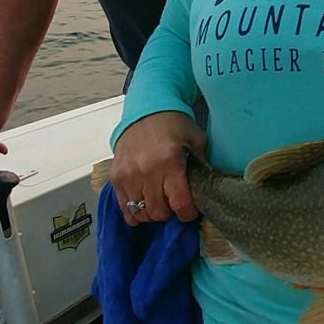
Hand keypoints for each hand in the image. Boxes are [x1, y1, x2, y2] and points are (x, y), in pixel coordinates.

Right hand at [111, 111, 205, 225]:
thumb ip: (203, 166)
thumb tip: (207, 192)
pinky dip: (135, 212)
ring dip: (153, 213)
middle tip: (174, 203)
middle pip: (159, 212)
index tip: (191, 210)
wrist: (146, 110)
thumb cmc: (174, 124)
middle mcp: (147, 171)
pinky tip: (144, 204)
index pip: (180, 204)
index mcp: (170, 162)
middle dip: (170, 213)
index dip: (188, 213)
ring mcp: (128, 175)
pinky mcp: (116, 177)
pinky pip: (124, 207)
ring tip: (160, 202)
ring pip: (141, 213)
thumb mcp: (197, 140)